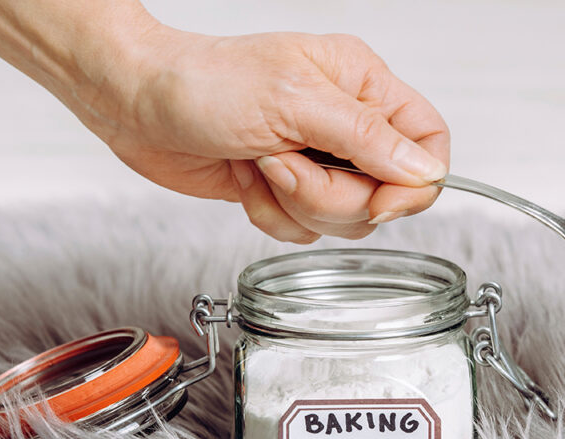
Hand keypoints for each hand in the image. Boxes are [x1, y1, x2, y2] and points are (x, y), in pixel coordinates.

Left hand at [99, 29, 449, 242]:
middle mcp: (345, 125)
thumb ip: (367, 139)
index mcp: (361, 84)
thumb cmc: (203, 81)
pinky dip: (272, 216)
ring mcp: (316, 160)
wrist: (137, 104)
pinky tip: (248, 181)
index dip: (414, 183)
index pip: (428, 141)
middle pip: (385, 194)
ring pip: (345, 219)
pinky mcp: (287, 190)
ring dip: (297, 205)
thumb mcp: (293, 101)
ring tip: (263, 166)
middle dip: (330, 195)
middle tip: (286, 165)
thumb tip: (424, 171)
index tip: (380, 201)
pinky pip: (306, 230)